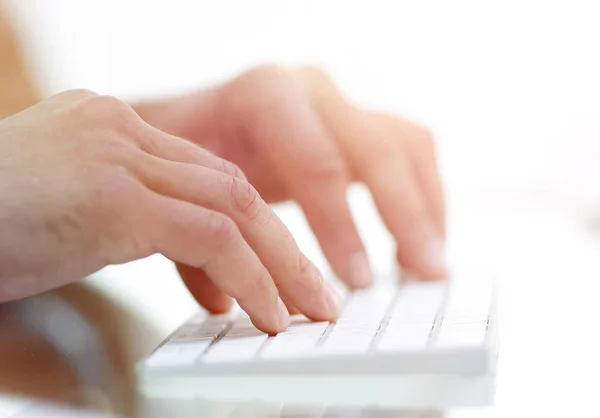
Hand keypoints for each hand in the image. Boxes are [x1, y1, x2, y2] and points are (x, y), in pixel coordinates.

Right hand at [0, 89, 341, 332]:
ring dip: (276, 265)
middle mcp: (118, 129)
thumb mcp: (71, 219)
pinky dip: (248, 277)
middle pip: (230, 185)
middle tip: (311, 293)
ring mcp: (116, 156)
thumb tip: (199, 267)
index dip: (243, 232)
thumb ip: (132, 226)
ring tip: (301, 311)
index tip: (261, 283)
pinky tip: (264, 313)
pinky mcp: (113, 196)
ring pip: (233, 206)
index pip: (201, 177)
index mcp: (110, 128)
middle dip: (278, 246)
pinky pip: (210, 236)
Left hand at [136, 65, 446, 294]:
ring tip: (430, 268)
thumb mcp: (181, 190)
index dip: (341, 226)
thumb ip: (200, 241)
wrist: (193, 118)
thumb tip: (226, 303)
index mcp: (263, 96)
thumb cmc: (184, 157)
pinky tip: (425, 240)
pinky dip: (426, 195)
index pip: (317, 164)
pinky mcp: (359, 121)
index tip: (357, 281)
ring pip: (405, 148)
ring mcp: (340, 102)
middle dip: (401, 217)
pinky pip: (412, 151)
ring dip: (425, 209)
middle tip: (420, 277)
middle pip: (376, 151)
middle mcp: (310, 89)